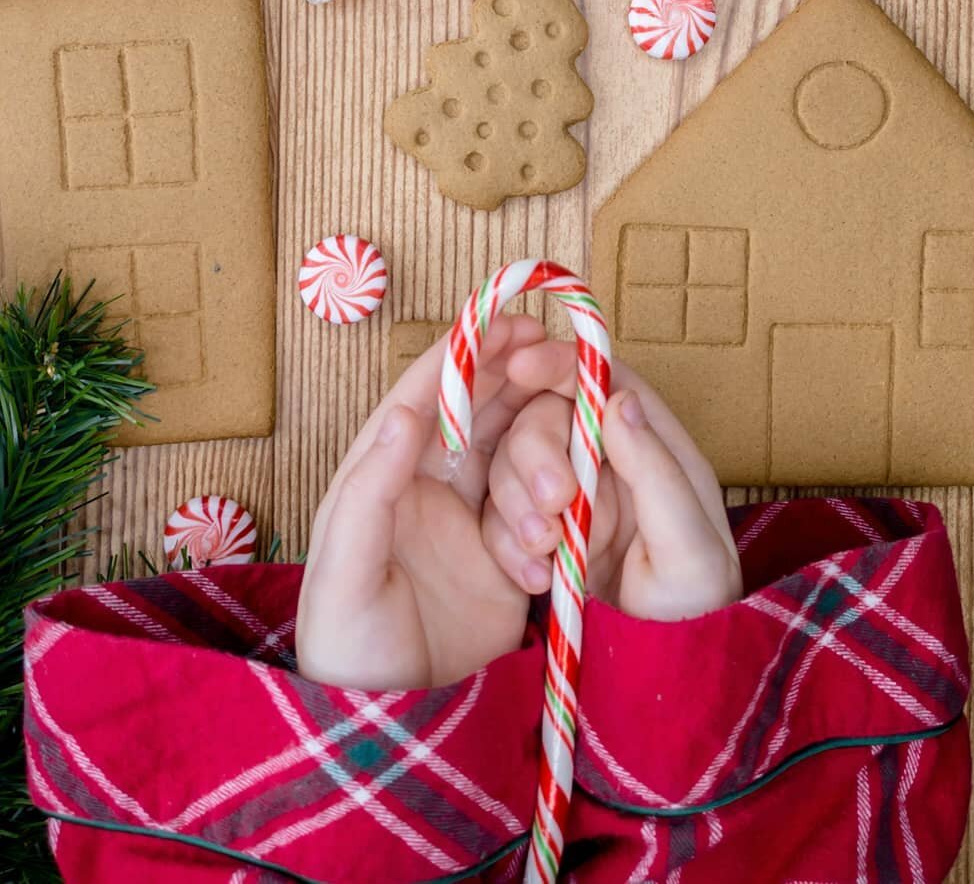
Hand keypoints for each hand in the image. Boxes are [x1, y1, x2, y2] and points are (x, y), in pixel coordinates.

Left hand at [297, 313, 546, 690]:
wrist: (390, 725)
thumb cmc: (346, 646)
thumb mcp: (346, 570)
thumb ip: (370, 490)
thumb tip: (404, 413)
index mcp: (381, 476)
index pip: (423, 398)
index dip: (462, 355)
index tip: (504, 319)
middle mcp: (427, 487)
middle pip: (477, 414)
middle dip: (514, 382)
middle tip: (556, 352)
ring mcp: (470, 519)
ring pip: (515, 456)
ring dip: (539, 457)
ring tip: (555, 479)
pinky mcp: (507, 556)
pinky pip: (538, 513)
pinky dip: (550, 517)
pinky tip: (549, 537)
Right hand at [481, 341, 741, 620]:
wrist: (668, 671)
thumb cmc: (697, 606)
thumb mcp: (688, 541)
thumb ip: (654, 470)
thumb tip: (618, 400)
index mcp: (649, 443)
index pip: (599, 380)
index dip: (559, 364)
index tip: (522, 366)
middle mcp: (603, 461)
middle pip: (542, 420)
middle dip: (534, 456)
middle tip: (554, 506)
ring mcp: (566, 498)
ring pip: (510, 468)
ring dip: (517, 505)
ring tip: (547, 552)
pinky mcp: (536, 536)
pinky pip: (498, 520)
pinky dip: (507, 544)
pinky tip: (536, 579)